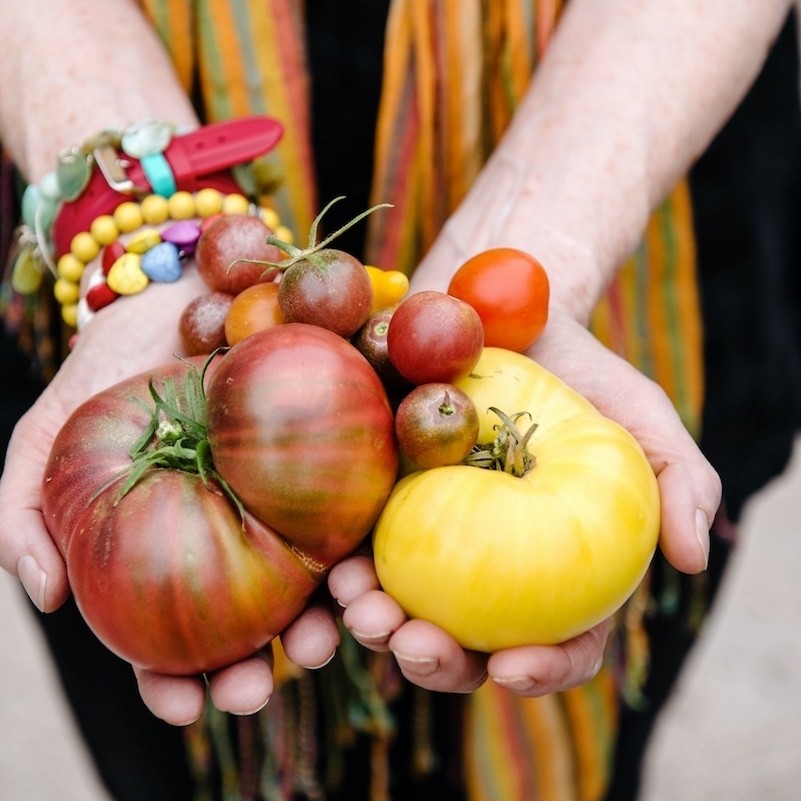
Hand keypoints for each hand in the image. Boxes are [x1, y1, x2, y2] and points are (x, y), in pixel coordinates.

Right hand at [0, 269, 348, 724]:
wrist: (183, 288)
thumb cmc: (110, 365)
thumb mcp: (52, 435)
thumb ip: (26, 509)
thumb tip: (48, 598)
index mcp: (178, 547)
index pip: (172, 636)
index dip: (176, 682)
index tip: (186, 707)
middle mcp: (242, 532)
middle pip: (256, 622)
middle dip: (260, 666)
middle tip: (264, 687)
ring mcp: (296, 498)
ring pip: (316, 578)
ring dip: (322, 622)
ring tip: (321, 638)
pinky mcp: (344, 452)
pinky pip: (359, 508)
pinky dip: (361, 543)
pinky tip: (358, 567)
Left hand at [329, 307, 720, 697]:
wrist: (504, 309)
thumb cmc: (580, 372)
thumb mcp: (640, 417)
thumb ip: (677, 481)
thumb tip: (693, 561)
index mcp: (554, 566)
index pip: (560, 639)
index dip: (542, 669)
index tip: (514, 666)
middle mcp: (489, 567)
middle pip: (467, 643)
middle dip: (439, 663)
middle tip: (418, 647)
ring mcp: (429, 540)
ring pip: (401, 609)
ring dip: (379, 628)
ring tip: (365, 613)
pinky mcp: (379, 506)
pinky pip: (357, 549)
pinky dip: (346, 570)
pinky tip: (338, 569)